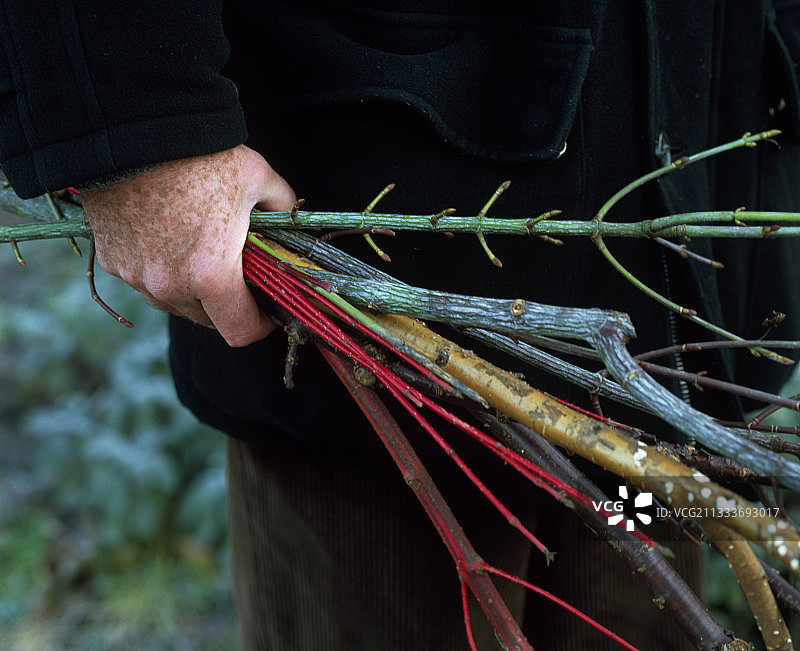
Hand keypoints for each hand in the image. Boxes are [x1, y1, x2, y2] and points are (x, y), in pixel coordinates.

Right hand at [81, 145, 295, 345]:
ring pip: (174, 302)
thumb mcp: (258, 178)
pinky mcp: (111, 261)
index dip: (260, 325)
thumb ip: (282, 206)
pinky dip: (160, 270)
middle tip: (238, 276)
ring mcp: (136, 276)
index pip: (240, 332)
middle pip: (207, 320)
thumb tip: (289, 215)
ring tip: (202, 253)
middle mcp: (169, 286)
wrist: (132, 129)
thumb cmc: (201, 155)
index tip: (267, 312)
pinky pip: (144, 280)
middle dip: (227, 306)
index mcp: (211, 276)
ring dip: (191, 290)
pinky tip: (169, 239)